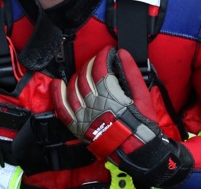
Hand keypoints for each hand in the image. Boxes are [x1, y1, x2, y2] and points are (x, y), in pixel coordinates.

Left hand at [51, 46, 192, 187]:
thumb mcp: (143, 96)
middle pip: (85, 76)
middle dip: (91, 63)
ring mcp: (82, 114)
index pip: (99, 68)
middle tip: (97, 60)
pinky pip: (62, 107)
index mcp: (109, 95)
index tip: (107, 51)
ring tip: (84, 71)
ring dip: (78, 75)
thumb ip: (131, 73)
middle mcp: (93, 103)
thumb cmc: (141, 124)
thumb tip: (122, 54)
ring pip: (73, 87)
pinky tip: (57, 83)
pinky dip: (57, 94)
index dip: (102, 56)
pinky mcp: (77, 125)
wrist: (136, 150)